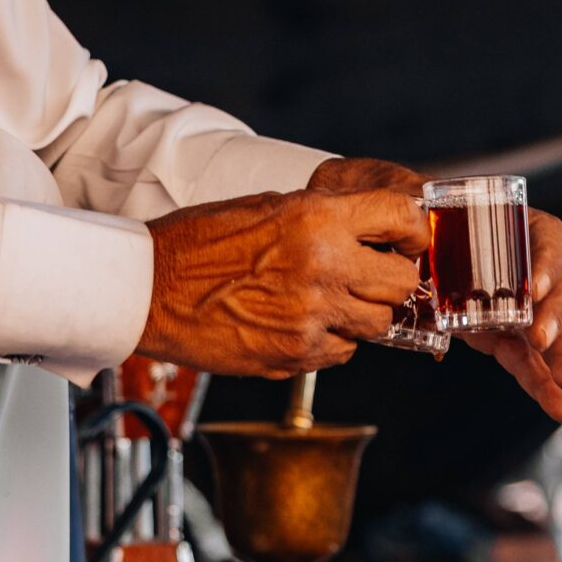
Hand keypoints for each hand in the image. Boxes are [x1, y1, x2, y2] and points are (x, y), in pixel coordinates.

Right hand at [141, 184, 426, 378]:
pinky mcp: (296, 354)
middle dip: (392, 280)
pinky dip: (332, 341)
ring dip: (363, 314)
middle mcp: (323, 266)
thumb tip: (368, 230)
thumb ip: (322, 219)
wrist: (148, 290)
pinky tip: (301, 323)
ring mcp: (312, 316)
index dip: (413, 231)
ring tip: (329, 301)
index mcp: (316, 218)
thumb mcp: (266, 207)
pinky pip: (343, 352)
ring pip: (379, 324)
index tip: (410, 240)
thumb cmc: (197, 243)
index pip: (402, 218)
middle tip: (371, 276)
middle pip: (402, 283)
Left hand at [308, 156, 561, 425]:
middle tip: (542, 341)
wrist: (378, 231)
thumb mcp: (401, 202)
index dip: (546, 261)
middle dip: (556, 315)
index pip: (547, 237)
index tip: (530, 289)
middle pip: (557, 286)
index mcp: (507, 225)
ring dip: (560, 356)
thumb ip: (406, 210)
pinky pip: (525, 358)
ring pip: (548, 328)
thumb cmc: (397, 210)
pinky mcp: (499, 333)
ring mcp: (512, 301)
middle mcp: (519, 263)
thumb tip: (406, 218)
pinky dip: (541, 383)